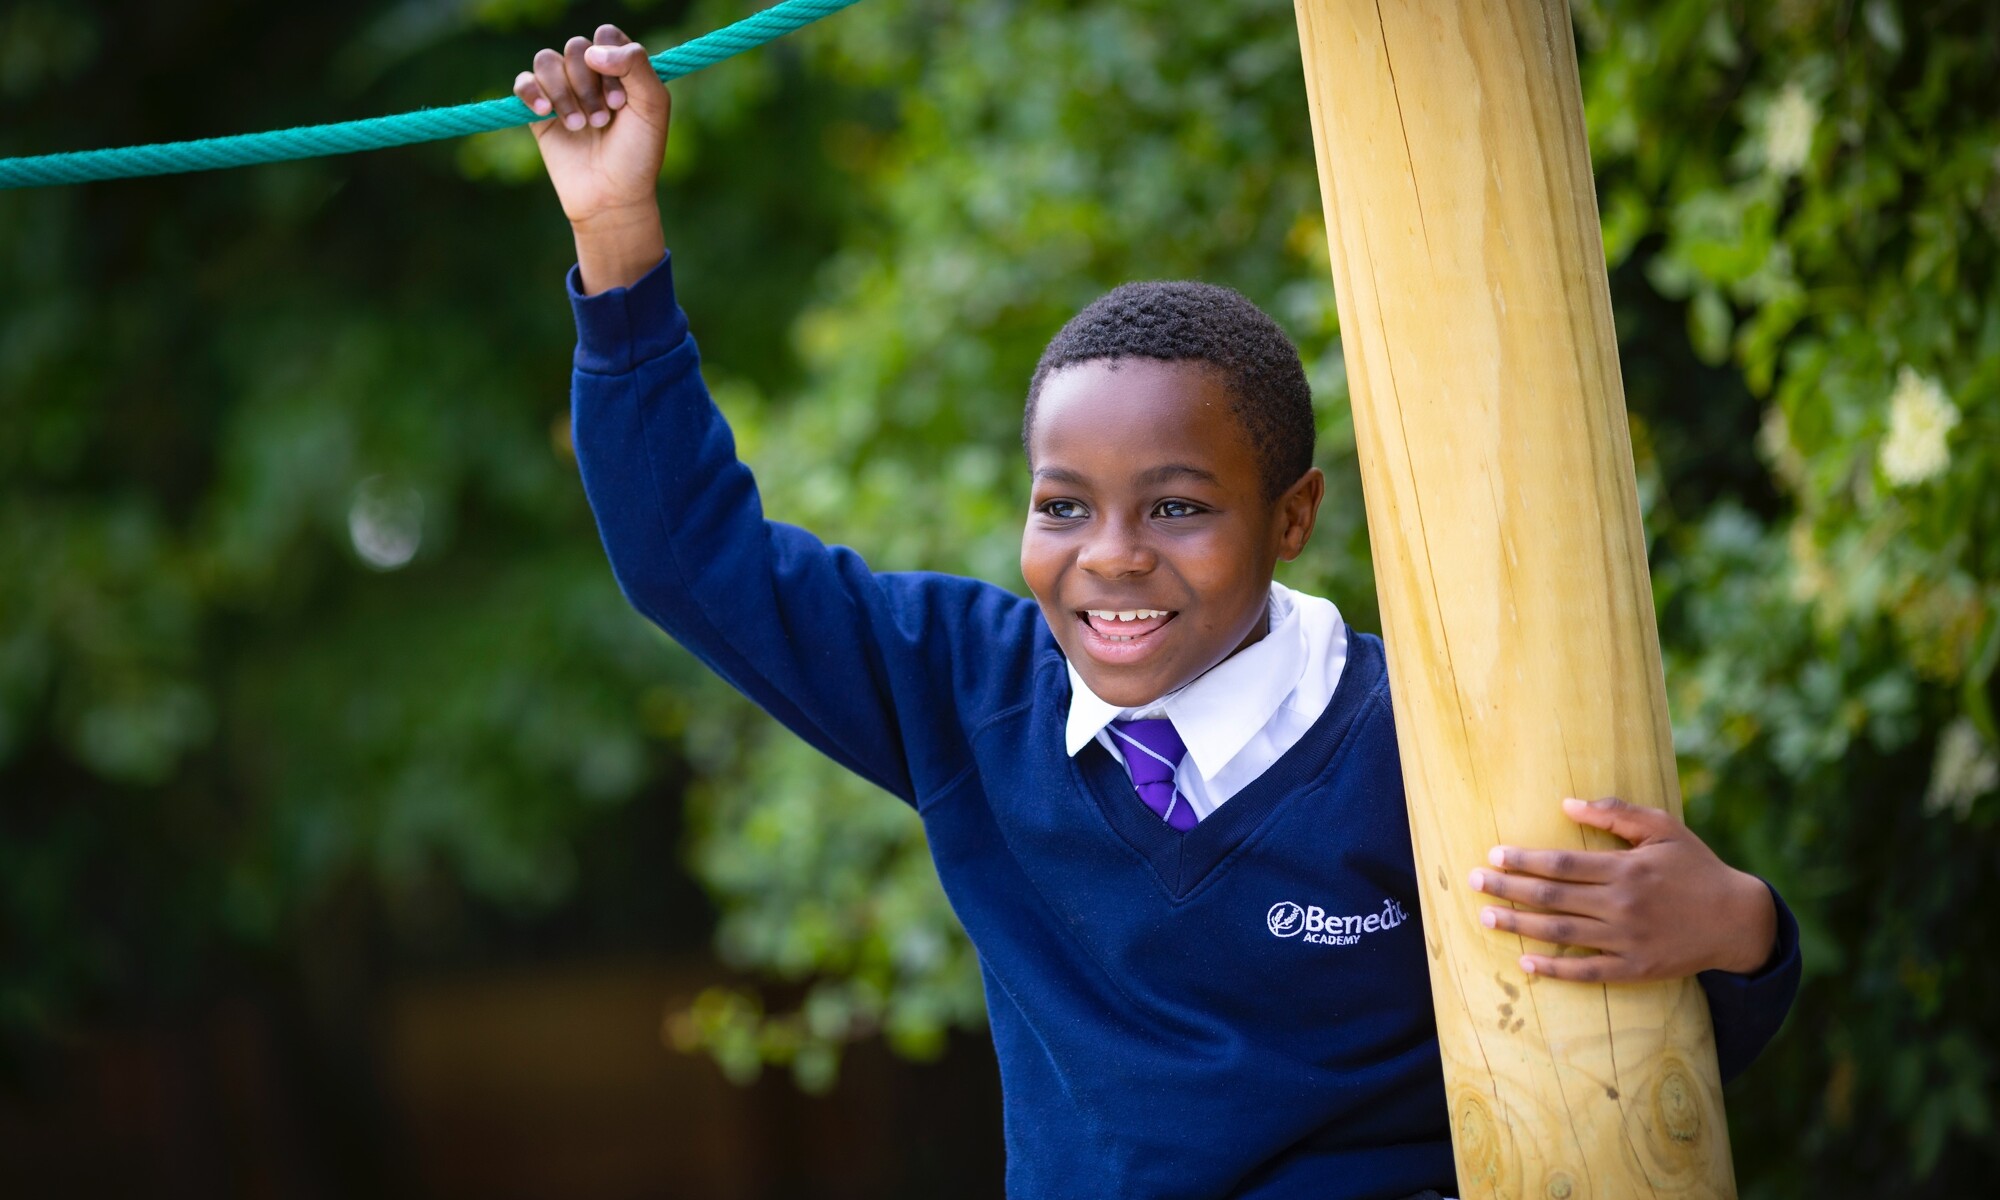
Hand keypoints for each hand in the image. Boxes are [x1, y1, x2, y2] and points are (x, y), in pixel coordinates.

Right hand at [515, 25, 668, 291]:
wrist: (611, 199)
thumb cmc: (637, 155)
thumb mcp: (652, 107)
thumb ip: (636, 65)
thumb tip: (593, 49)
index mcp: (622, 69)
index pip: (606, 34)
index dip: (610, 59)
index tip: (620, 100)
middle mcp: (592, 75)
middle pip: (576, 48)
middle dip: (587, 84)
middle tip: (602, 121)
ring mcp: (564, 91)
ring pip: (547, 60)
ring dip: (563, 92)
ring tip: (579, 127)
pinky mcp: (539, 112)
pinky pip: (523, 81)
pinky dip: (531, 92)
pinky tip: (546, 114)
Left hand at [1467, 797, 1777, 983]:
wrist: (1737, 919)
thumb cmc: (1695, 867)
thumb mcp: (1663, 828)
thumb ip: (1616, 814)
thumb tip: (1567, 803)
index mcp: (1625, 869)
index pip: (1561, 864)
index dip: (1523, 860)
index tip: (1493, 855)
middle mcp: (1622, 904)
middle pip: (1552, 897)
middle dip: (1507, 889)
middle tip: (1472, 882)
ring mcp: (1627, 939)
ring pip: (1561, 933)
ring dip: (1519, 925)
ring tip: (1485, 916)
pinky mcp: (1635, 968)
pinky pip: (1587, 971)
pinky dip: (1554, 968)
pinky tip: (1525, 962)